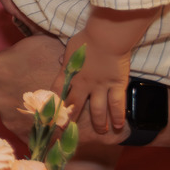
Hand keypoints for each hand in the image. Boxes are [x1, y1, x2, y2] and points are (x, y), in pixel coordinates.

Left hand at [0, 35, 134, 146]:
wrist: (106, 36)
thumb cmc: (87, 38)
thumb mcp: (70, 48)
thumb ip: (66, 59)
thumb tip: (61, 61)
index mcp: (68, 73)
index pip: (57, 93)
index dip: (53, 106)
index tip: (49, 117)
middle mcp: (82, 84)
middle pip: (75, 105)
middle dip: (71, 120)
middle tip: (69, 132)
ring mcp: (100, 86)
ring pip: (98, 110)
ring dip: (99, 122)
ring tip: (100, 132)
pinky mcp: (116, 85)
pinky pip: (117, 104)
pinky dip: (119, 116)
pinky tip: (119, 126)